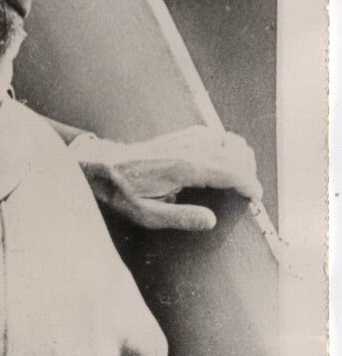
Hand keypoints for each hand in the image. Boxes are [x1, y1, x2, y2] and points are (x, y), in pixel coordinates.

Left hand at [77, 125, 261, 231]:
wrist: (99, 164)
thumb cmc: (119, 190)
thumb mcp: (143, 213)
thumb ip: (179, 218)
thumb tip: (211, 221)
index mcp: (183, 167)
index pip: (231, 171)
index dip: (249, 184)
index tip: (256, 198)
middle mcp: (188, 148)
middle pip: (237, 154)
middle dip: (249, 173)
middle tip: (247, 193)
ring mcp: (185, 138)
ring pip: (230, 140)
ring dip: (241, 157)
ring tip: (240, 178)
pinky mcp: (181, 134)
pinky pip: (216, 134)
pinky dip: (228, 146)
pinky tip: (223, 161)